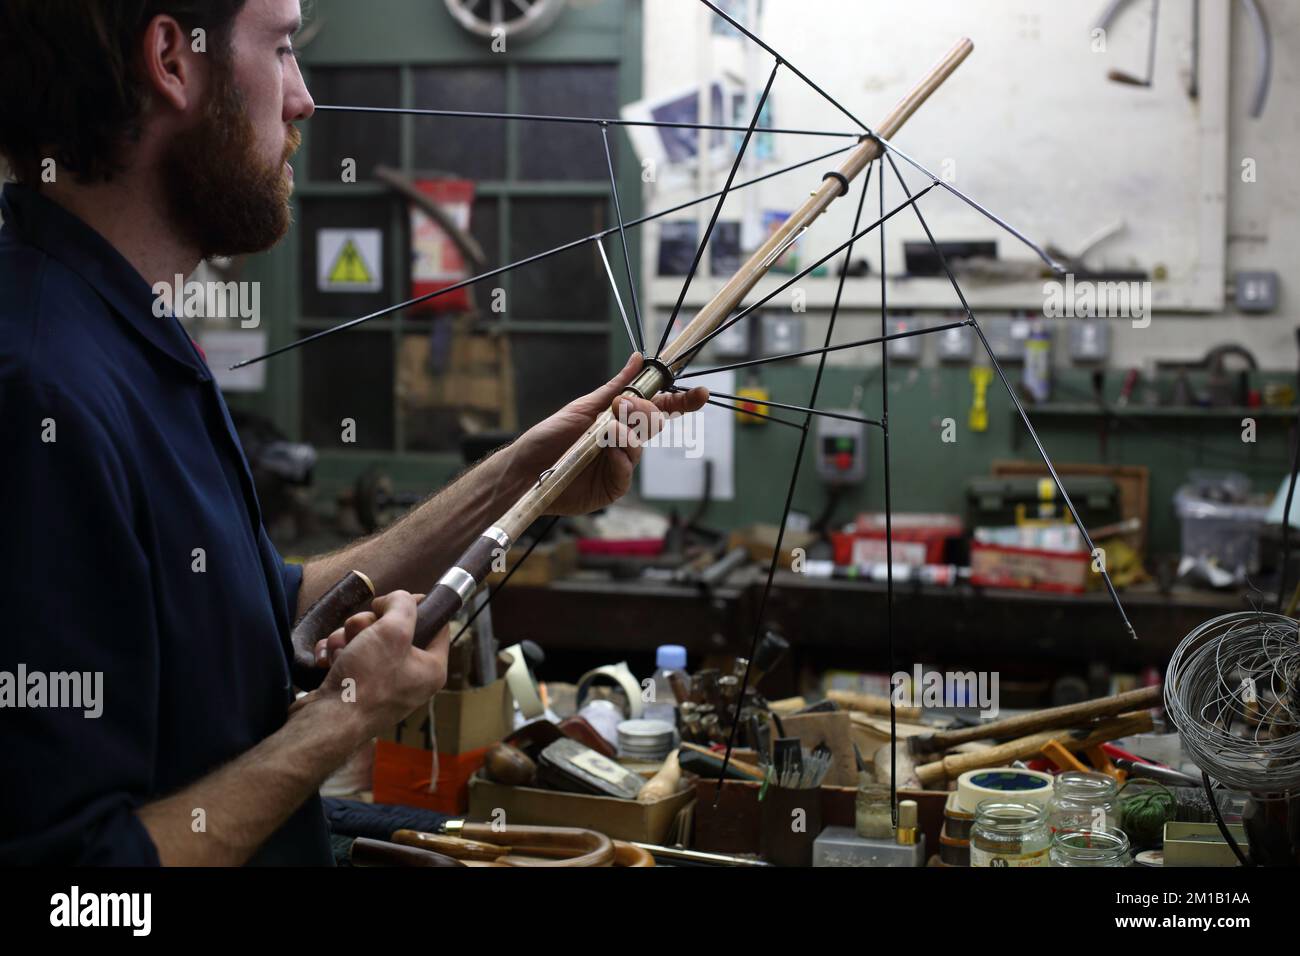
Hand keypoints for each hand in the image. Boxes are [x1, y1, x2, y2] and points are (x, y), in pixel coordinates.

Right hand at [291, 590, 450, 737]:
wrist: (326, 722)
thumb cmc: (365, 681)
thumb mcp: (392, 630)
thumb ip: (402, 605)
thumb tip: (397, 600)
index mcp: (431, 668)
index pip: (437, 625)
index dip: (416, 607)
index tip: (395, 601)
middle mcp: (411, 678)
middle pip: (395, 630)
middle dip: (371, 624)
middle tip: (363, 631)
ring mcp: (383, 685)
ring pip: (368, 640)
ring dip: (349, 637)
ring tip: (341, 648)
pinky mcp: (357, 688)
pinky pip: (350, 656)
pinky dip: (337, 653)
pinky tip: (329, 660)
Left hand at [508, 353, 708, 515]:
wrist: (526, 468)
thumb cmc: (550, 436)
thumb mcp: (584, 407)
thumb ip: (614, 386)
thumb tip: (637, 358)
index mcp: (620, 420)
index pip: (658, 409)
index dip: (680, 402)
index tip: (700, 393)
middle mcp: (624, 442)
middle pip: (653, 424)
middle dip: (642, 411)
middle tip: (621, 406)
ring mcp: (620, 466)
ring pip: (639, 446)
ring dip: (624, 433)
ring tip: (605, 431)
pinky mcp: (612, 488)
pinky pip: (627, 472)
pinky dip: (620, 458)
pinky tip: (608, 452)